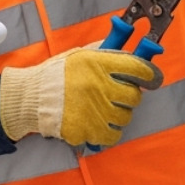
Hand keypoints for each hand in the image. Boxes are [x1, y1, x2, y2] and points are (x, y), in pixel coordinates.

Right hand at [0, 47, 163, 148]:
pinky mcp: (86, 130)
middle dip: (129, 97)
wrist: (31, 98)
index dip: (150, 74)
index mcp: (98, 63)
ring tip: (103, 110)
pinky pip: (112, 135)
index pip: (138, 68)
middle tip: (118, 96)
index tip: (153, 79)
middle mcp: (98, 86)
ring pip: (124, 117)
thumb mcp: (80, 55)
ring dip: (118, 115)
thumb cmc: (56, 75)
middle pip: (134, 96)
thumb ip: (106, 53)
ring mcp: (93, 110)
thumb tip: (131, 49)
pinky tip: (99, 124)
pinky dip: (109, 132)